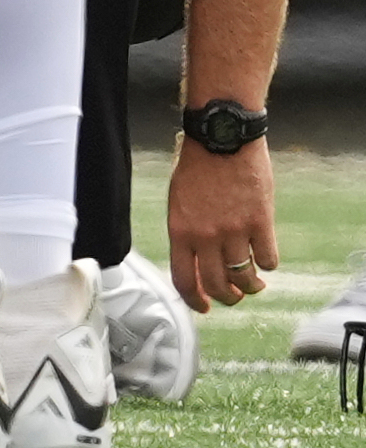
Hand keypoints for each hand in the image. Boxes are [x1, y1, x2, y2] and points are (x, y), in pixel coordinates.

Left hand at [166, 137, 278, 310]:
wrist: (222, 140)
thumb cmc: (197, 168)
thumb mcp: (178, 203)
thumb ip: (186, 233)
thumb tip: (196, 261)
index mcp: (179, 231)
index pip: (183, 279)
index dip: (195, 299)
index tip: (204, 307)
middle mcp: (205, 236)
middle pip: (217, 285)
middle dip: (227, 298)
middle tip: (234, 296)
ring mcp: (234, 230)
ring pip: (245, 277)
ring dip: (251, 286)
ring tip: (254, 283)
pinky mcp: (260, 222)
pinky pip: (268, 258)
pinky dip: (268, 264)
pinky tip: (265, 257)